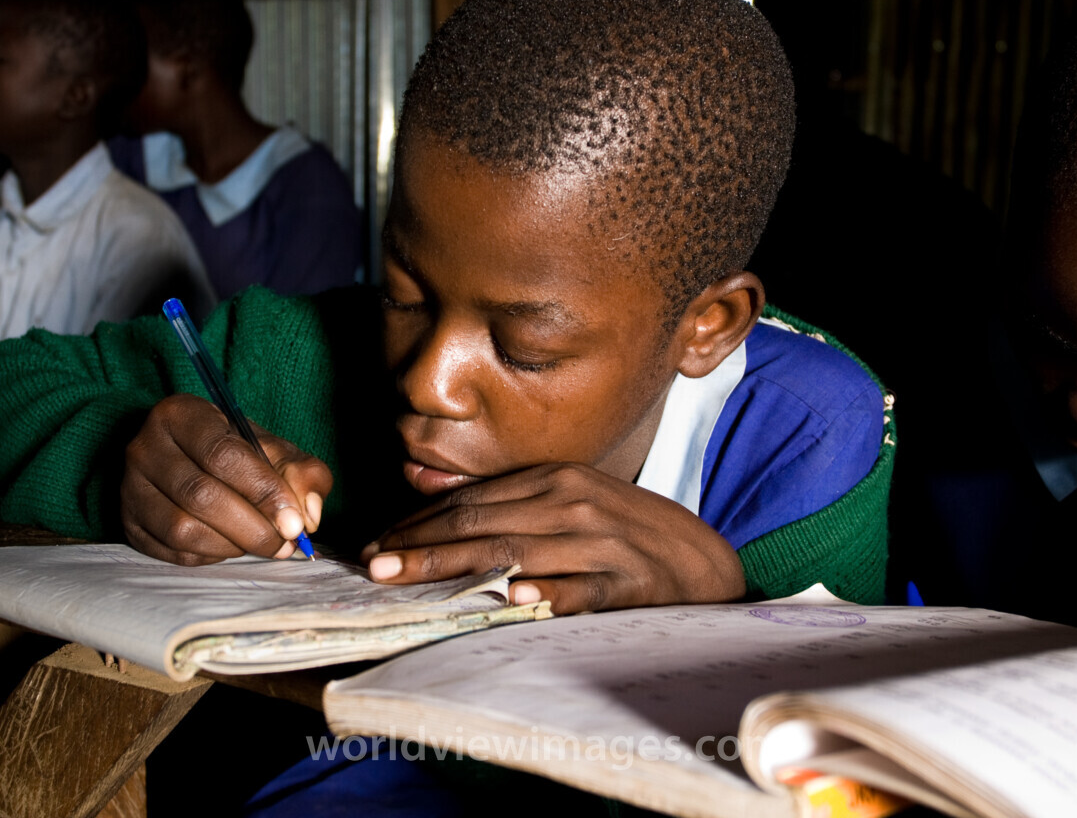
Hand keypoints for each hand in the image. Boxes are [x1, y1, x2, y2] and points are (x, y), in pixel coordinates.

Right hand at [121, 394, 331, 565]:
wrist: (193, 461)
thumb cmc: (238, 454)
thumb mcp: (275, 449)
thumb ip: (303, 473)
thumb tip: (307, 515)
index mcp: (181, 414)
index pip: (222, 454)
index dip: (262, 491)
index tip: (293, 520)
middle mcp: (145, 448)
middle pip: (200, 494)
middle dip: (252, 527)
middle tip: (284, 543)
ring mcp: (131, 488)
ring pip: (182, 528)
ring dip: (232, 544)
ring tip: (260, 543)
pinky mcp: (129, 523)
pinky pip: (171, 551)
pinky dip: (210, 555)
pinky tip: (231, 545)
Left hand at [360, 464, 745, 614]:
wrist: (702, 560)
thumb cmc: (624, 532)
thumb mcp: (567, 500)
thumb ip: (506, 498)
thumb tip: (429, 491)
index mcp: (554, 480)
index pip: (473, 503)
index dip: (419, 524)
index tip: (376, 545)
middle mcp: (573, 503)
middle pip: (484, 525)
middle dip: (422, 545)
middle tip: (374, 567)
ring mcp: (602, 541)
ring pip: (519, 552)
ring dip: (461, 567)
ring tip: (415, 580)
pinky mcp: (630, 580)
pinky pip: (584, 587)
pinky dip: (551, 591)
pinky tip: (518, 597)